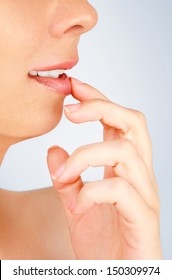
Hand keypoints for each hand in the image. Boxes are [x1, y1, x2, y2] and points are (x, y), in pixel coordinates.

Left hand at [47, 78, 162, 259]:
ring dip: (86, 156)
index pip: (118, 121)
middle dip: (101, 107)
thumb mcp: (76, 203)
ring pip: (125, 151)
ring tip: (62, 175)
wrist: (114, 274)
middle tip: (70, 110)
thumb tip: (53, 150)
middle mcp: (140, 175)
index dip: (98, 99)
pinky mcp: (144, 218)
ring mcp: (146, 195)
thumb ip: (67, 177)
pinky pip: (122, 190)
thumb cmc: (100, 241)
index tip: (74, 86)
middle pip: (133, 123)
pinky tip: (76, 204)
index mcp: (125, 168)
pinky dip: (92, 191)